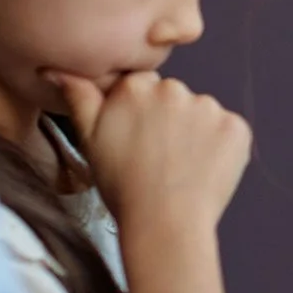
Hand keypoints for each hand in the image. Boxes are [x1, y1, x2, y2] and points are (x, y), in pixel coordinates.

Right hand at [48, 71, 250, 235]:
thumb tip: (56, 70)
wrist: (164, 222)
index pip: (142, 87)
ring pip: (202, 114)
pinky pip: (229, 131)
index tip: (138, 139)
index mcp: (135, 87)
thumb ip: (79, 98)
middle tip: (158, 157)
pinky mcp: (236, 128)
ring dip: (196, 133)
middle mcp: (173, 89)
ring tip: (180, 167)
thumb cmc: (122, 186)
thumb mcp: (89, 140)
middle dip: (169, 120)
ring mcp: (209, 107)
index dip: (140, 115)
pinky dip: (221, 148)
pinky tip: (204, 170)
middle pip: (174, 97)